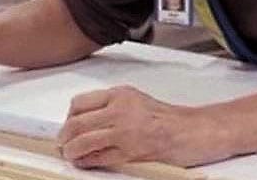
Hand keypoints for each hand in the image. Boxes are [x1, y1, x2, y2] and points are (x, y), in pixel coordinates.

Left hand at [57, 86, 231, 167]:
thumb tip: (84, 121)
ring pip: (83, 141)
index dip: (68, 118)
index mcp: (120, 94)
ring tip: (72, 155)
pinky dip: (87, 162)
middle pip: (76, 124)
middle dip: (65, 137)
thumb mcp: (136, 100)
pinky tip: (85, 162)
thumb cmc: (168, 119)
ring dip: (72, 151)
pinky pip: (99, 158)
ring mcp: (125, 131)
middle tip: (64, 144)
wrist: (192, 131)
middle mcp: (120, 110)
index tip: (67, 127)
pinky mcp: (131, 152)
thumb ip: (111, 107)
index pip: (79, 104)